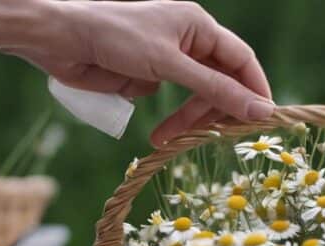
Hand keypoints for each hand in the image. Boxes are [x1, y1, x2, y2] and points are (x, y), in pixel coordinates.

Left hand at [7, 0, 273, 146]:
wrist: (60, 40)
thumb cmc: (117, 38)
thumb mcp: (171, 64)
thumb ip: (215, 89)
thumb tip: (261, 110)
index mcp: (199, 26)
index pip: (241, 60)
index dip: (255, 90)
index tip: (264, 122)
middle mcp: (187, 40)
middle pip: (218, 82)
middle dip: (211, 111)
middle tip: (206, 139)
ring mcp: (165, 58)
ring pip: (191, 94)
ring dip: (183, 119)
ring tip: (163, 139)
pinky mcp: (144, 73)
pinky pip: (163, 96)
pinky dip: (155, 107)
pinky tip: (134, 100)